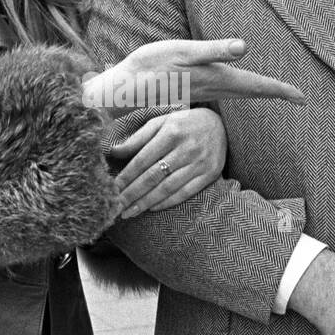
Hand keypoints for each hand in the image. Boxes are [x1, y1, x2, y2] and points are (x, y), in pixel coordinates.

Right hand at [83, 39, 303, 115]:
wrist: (118, 93)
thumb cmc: (147, 70)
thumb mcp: (181, 53)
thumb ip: (213, 50)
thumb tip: (244, 47)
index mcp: (216, 79)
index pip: (255, 87)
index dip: (279, 91)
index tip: (302, 98)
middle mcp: (211, 88)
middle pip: (250, 91)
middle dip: (273, 92)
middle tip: (297, 97)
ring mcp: (200, 92)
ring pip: (236, 93)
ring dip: (255, 92)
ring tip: (273, 91)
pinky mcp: (188, 91)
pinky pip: (219, 92)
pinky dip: (233, 91)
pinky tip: (231, 89)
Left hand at [110, 108, 225, 217]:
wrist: (221, 125)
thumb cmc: (185, 123)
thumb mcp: (161, 122)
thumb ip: (138, 137)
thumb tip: (114, 151)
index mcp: (171, 133)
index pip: (142, 159)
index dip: (126, 176)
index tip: (112, 189)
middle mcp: (185, 149)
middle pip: (153, 176)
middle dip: (132, 194)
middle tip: (116, 206)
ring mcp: (199, 163)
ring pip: (168, 188)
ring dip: (146, 202)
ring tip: (130, 212)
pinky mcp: (210, 174)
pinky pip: (185, 192)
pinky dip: (168, 202)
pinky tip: (152, 208)